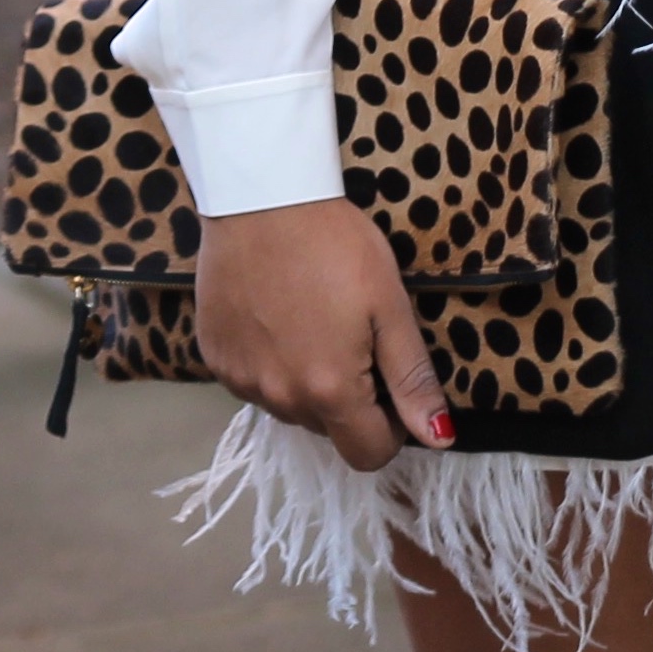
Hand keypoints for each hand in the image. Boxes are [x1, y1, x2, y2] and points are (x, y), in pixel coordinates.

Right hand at [192, 196, 454, 470]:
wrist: (259, 197)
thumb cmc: (334, 243)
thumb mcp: (388, 305)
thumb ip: (411, 378)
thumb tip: (439, 438)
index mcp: (330, 390)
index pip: (368, 454)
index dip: (392, 428)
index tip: (390, 383)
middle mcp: (281, 399)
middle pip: (328, 429)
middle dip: (349, 399)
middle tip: (354, 336)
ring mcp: (241, 381)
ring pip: (290, 407)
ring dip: (307, 382)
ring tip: (314, 320)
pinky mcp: (214, 357)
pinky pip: (254, 381)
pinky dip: (271, 362)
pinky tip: (277, 316)